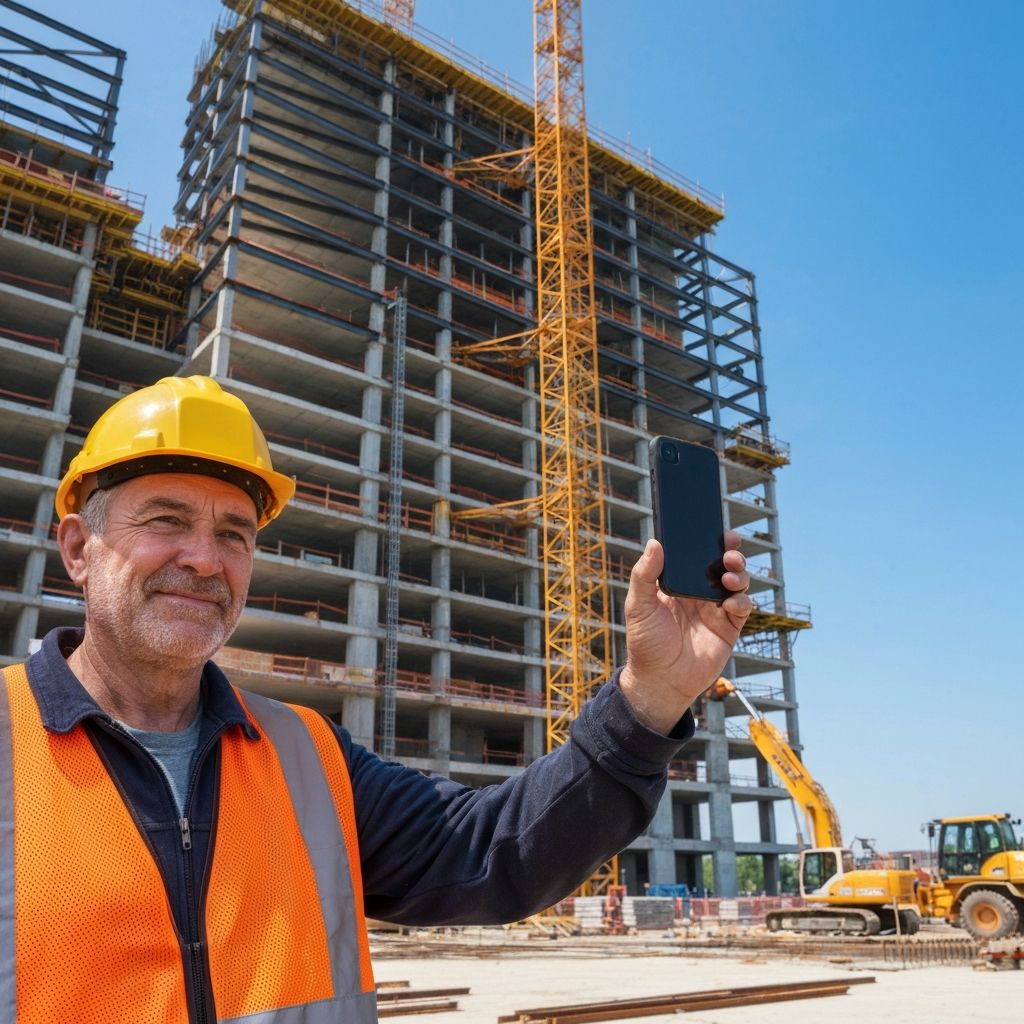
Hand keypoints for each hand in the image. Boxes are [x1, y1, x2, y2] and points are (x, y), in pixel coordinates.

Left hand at [619, 533, 751, 733]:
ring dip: (739, 574)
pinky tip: (732, 601)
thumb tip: (655, 543)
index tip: (717, 530)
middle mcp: (700, 593)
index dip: (709, 542)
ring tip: (729, 575)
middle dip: (731, 553)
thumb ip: (644, 575)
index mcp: (679, 583)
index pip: (697, 556)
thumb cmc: (645, 643)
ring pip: (737, 582)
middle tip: (730, 549)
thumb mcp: (638, 605)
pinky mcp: (729, 628)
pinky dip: (742, 600)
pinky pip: (742, 607)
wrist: (660, 680)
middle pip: (722, 565)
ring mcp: (715, 609)